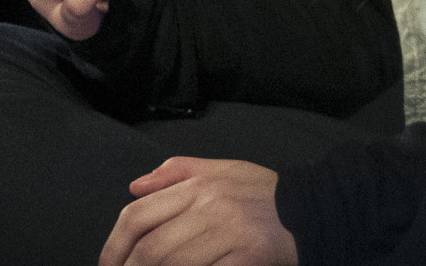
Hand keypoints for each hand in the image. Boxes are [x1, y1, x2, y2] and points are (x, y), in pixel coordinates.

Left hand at [98, 158, 297, 265]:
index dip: (115, 245)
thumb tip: (134, 187)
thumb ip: (176, 173)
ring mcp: (228, 234)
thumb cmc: (261, 191)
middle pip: (152, 248)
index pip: (140, 215)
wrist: (311, 209)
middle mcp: (209, 206)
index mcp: (198, 184)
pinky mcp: (246, 257)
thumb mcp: (220, 169)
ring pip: (173, 265)